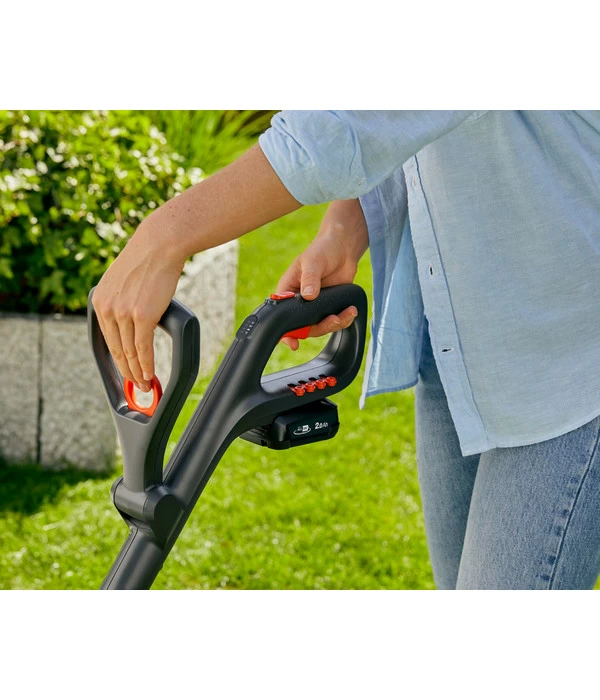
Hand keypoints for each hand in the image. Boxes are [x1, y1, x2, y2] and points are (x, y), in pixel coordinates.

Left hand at [92, 223, 186, 391]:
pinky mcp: (142, 316)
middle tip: (136, 385)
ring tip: (145, 384)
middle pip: (117, 350)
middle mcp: (108, 309)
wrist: (160, 244)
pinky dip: (147, 365)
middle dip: (127, 371)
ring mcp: (124, 314)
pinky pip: (143, 349)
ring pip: (129, 353)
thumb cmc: (148, 258)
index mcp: (100, 301)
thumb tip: (132, 317)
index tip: (126, 370)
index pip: (107, 339)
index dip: (118, 359)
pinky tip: (150, 375)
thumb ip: (122, 300)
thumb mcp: (122, 280)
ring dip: (138, 373)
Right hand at [276, 199, 368, 349]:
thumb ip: (310, 279)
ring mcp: (315, 306)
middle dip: (319, 327)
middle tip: (332, 320)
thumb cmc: (322, 250)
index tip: (293, 342)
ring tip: (346, 314)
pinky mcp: (330, 306)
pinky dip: (343, 320)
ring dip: (333, 324)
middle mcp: (300, 302)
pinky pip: (334, 321)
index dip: (286, 332)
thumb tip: (308, 296)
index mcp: (288, 292)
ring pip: (320, 326)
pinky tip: (350, 312)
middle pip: (303, 327)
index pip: (282, 316)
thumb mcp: (313, 262)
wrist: (342, 247)